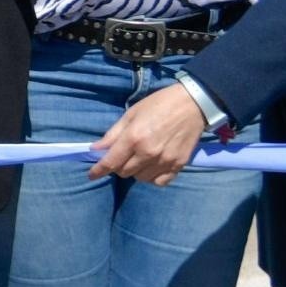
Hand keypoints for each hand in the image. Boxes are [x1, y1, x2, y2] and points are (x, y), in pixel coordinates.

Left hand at [93, 85, 208, 184]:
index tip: (91, 175)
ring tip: (140, 159)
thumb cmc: (159, 104)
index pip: (110, 162)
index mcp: (134, 138)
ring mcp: (164, 161)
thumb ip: (113, 134)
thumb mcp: (132, 114)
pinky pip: (159, 182)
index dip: (98, 170)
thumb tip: (96, 149)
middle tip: (123, 155)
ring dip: (135, 171)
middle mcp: (148, 153)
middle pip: (124, 172)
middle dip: (118, 166)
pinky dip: (152, 177)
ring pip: (140, 178)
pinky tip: (153, 166)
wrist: (193, 104)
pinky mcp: (178, 165)